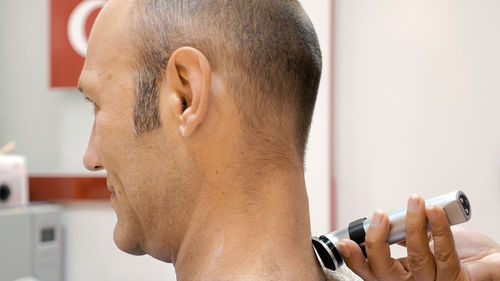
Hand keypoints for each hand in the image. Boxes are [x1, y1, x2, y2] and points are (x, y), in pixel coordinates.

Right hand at [336, 195, 499, 280]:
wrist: (492, 259)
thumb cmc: (458, 250)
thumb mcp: (422, 239)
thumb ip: (402, 234)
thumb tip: (384, 218)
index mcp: (402, 276)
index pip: (371, 272)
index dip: (355, 259)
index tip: (345, 242)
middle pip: (386, 272)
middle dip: (377, 241)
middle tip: (380, 215)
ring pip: (418, 259)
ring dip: (413, 226)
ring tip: (414, 202)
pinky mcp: (462, 280)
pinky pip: (445, 253)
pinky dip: (438, 228)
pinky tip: (433, 210)